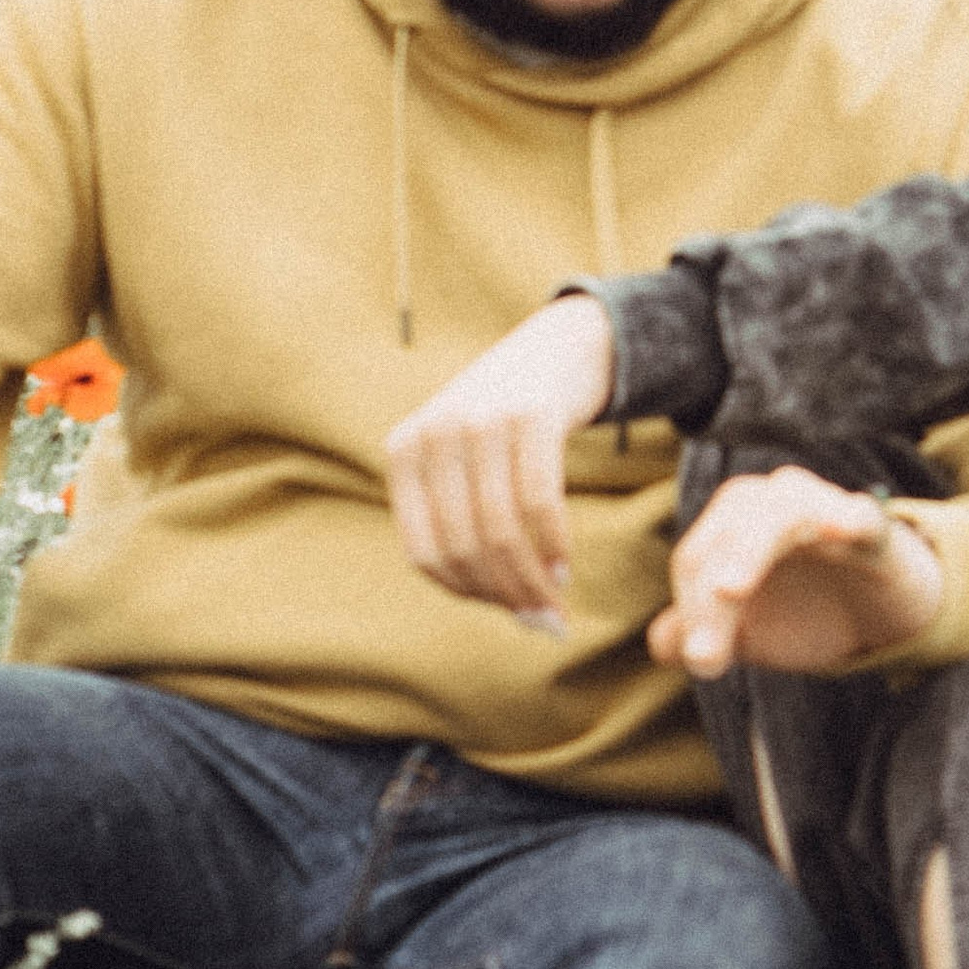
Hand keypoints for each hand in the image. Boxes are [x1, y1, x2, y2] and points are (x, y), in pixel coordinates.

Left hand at [386, 295, 616, 617]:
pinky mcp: (531, 414)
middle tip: (541, 623)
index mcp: (403, 450)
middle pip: (465, 545)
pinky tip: (565, 568)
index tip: (504, 612)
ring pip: (501, 529)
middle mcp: (435, 432)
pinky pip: (539, 501)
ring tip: (555, 607)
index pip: (424, 550)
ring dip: (531, 581)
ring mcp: (482, 420)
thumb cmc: (507, 420)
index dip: (465, 592)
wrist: (559, 345)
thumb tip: (484, 596)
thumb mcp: (460, 455)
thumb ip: (455, 513)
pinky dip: (553, 545)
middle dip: (505, 595)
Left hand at [648, 469, 943, 680]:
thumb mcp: (749, 634)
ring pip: (777, 516)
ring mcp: (823, 507)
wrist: (882, 615)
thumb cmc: (806, 611)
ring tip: (731, 590)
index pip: (695, 561)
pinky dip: (849, 518)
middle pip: (726, 538)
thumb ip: (700, 635)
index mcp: (730, 523)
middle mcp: (769, 502)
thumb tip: (662, 644)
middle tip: (705, 658)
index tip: (704, 664)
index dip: (693, 611)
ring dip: (750, 551)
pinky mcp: (874, 526)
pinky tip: (842, 530)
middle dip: (709, 598)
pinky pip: (861, 515)